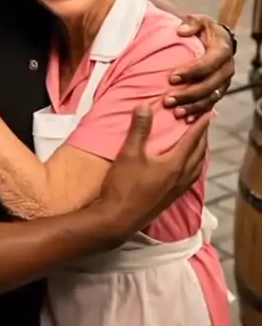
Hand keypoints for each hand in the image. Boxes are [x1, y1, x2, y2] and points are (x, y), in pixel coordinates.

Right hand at [100, 106, 208, 237]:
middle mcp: (181, 178)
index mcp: (174, 165)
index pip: (192, 141)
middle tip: (204, 124)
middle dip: (203, 138)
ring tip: (199, 143)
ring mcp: (177, 190)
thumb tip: (145, 106)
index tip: (207, 114)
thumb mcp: (129, 153)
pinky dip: (193, 166)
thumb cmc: (124, 186)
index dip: (200, 126)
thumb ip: (139, 129)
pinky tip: (186, 167)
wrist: (117, 219)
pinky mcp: (170, 199)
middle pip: (199, 154)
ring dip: (200, 153)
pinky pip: (191, 178)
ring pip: (196, 168)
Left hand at [163, 16, 233, 120]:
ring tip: (174, 112)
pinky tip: (185, 119)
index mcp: (222, 50)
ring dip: (192, 107)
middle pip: (209, 86)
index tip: (171, 77)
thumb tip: (181, 31)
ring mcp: (224, 83)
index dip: (191, 72)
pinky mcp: (219, 92)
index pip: (209, 64)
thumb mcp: (199, 21)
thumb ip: (192, 23)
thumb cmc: (204, 30)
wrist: (216, 40)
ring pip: (210, 99)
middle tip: (167, 100)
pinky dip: (198, 113)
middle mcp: (226, 69)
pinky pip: (210, 105)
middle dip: (188, 94)